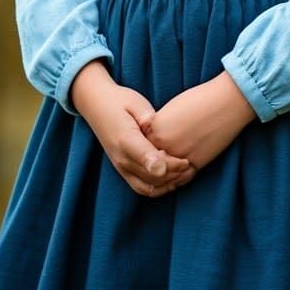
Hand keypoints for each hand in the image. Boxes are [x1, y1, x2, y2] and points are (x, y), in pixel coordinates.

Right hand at [71, 61, 196, 198]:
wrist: (97, 105)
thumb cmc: (121, 101)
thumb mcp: (135, 104)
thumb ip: (146, 120)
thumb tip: (156, 133)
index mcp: (126, 139)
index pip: (148, 159)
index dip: (168, 165)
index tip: (186, 162)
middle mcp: (121, 158)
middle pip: (152, 177)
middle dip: (175, 174)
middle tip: (192, 164)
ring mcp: (120, 167)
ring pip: (148, 188)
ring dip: (168, 185)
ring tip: (185, 173)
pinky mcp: (122, 170)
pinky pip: (141, 188)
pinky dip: (159, 188)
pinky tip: (173, 179)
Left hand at [138, 71, 257, 173]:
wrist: (225, 101)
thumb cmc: (201, 99)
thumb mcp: (172, 109)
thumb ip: (159, 126)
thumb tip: (153, 136)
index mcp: (155, 127)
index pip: (140, 146)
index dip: (143, 149)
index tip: (145, 149)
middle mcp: (164, 144)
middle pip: (149, 164)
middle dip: (151, 166)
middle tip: (153, 166)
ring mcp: (179, 156)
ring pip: (163, 177)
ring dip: (164, 177)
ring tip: (165, 173)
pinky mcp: (194, 164)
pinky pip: (181, 179)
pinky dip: (178, 180)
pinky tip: (177, 176)